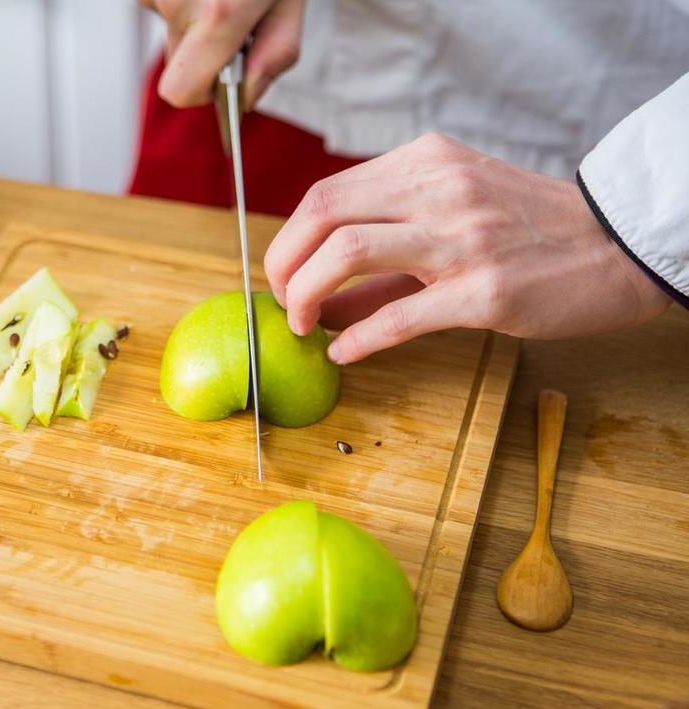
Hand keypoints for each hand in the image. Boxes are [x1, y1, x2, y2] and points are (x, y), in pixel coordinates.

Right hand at [138, 0, 304, 107]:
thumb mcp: (290, 2)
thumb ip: (274, 56)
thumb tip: (246, 97)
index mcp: (220, 13)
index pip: (182, 91)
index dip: (201, 92)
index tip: (220, 79)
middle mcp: (178, 1)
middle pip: (176, 65)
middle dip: (202, 53)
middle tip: (231, 19)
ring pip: (171, 33)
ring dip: (194, 22)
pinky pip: (163, 8)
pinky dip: (183, 1)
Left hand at [264, 133, 671, 364]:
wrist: (616, 243)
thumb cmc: (527, 228)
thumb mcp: (452, 210)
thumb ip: (383, 247)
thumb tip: (316, 298)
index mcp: (424, 163)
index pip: (325, 194)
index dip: (289, 240)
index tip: (284, 275)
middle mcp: (438, 190)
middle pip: (321, 215)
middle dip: (283, 264)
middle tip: (284, 303)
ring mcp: (461, 239)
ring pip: (347, 253)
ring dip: (306, 295)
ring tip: (304, 326)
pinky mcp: (484, 291)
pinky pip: (398, 316)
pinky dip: (358, 339)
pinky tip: (344, 353)